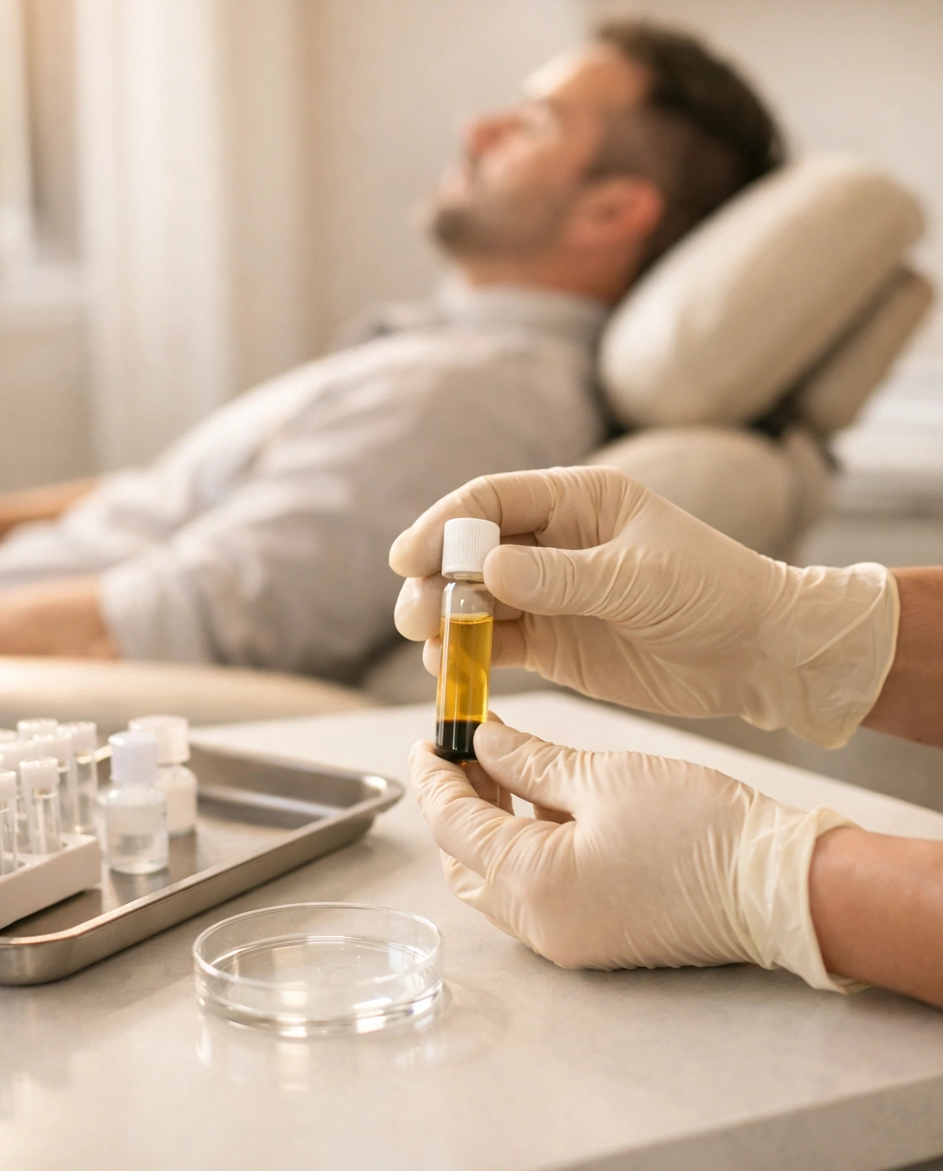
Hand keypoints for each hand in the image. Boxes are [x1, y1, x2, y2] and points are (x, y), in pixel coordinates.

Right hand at [391, 467, 897, 746]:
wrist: (761, 654)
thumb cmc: (713, 592)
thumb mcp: (639, 580)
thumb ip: (563, 577)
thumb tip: (487, 568)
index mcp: (578, 500)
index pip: (491, 501)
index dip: (444, 525)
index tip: (410, 558)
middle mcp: (555, 542)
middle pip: (471, 552)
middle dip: (436, 578)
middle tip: (416, 612)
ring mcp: (550, 594)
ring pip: (474, 601)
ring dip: (444, 618)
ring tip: (427, 641)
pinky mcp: (553, 643)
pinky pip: (495, 644)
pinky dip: (467, 655)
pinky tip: (449, 669)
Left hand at [410, 720, 854, 989]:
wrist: (778, 886)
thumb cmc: (697, 827)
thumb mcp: (602, 777)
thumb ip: (529, 761)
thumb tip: (482, 743)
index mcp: (533, 884)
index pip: (454, 825)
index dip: (433, 776)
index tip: (426, 738)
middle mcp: (540, 926)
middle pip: (466, 861)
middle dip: (458, 802)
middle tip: (463, 747)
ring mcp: (569, 939)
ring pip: (499, 880)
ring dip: (492, 826)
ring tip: (503, 764)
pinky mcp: (598, 937)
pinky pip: (537, 893)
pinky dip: (526, 848)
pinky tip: (544, 801)